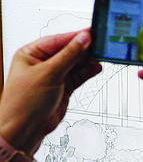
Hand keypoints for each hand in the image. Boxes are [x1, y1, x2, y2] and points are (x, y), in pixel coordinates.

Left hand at [0, 30, 101, 154]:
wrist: (25, 128)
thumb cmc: (23, 102)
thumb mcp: (48, 73)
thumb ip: (69, 55)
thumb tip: (83, 39)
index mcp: (31, 54)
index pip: (58, 40)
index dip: (75, 37)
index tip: (92, 33)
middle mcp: (42, 63)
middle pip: (69, 51)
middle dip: (84, 49)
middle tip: (100, 46)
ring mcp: (54, 76)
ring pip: (76, 63)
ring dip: (88, 61)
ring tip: (99, 58)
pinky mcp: (63, 87)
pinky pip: (79, 75)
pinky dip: (88, 72)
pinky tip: (95, 68)